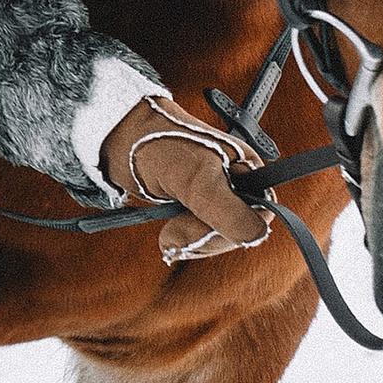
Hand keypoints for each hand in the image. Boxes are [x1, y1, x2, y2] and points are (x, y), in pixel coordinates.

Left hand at [101, 95, 271, 265]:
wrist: (123, 139)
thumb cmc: (161, 145)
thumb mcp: (196, 178)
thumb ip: (227, 209)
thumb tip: (256, 235)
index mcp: (248, 170)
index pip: (260, 217)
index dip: (233, 231)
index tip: (200, 230)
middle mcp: (236, 186)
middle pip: (238, 233)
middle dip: (204, 240)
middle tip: (173, 234)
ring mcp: (216, 198)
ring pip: (216, 239)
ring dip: (191, 244)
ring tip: (167, 235)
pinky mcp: (195, 208)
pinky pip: (198, 238)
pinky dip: (183, 242)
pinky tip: (168, 236)